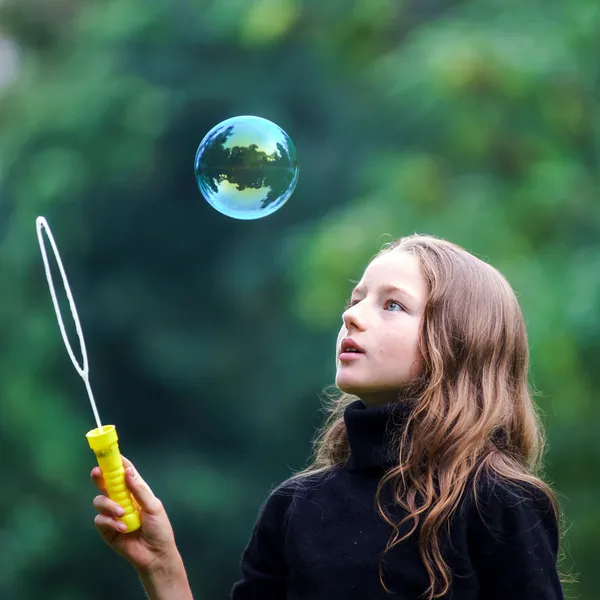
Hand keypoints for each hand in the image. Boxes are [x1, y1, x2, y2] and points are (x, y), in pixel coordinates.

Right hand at [91, 456, 178, 573]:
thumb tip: (128, 471)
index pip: (125, 474)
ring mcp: (113, 514)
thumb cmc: (159, 528)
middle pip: (106, 484)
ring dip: (109, 505)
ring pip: (100, 501)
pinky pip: (100, 520)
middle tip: (96, 472)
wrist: (155, 554)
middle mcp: (123, 500)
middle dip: (100, 476)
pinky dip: (110, 522)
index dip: (117, 464)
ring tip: (122, 514)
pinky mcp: (107, 529)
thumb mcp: (153, 506)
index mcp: (136, 492)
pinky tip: (123, 528)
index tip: (110, 454)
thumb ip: (139, 490)